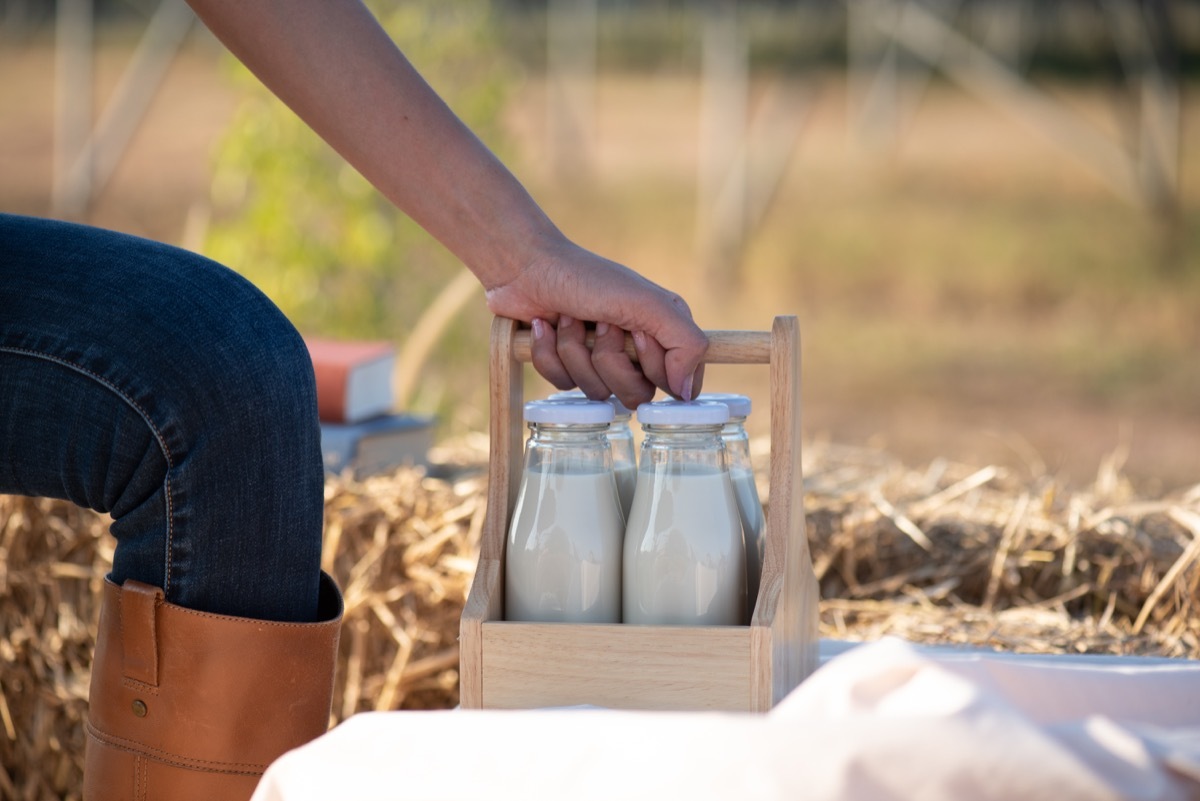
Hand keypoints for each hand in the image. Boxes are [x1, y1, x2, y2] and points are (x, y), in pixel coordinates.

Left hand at [483, 234, 706, 410]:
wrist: (526, 266)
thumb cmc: (587, 278)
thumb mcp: (645, 303)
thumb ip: (684, 342)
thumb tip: (687, 391)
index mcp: (664, 331)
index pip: (677, 384)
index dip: (655, 369)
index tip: (638, 336)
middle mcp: (636, 349)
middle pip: (635, 393)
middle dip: (609, 359)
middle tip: (600, 324)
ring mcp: (600, 360)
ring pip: (596, 392)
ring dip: (576, 351)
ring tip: (570, 319)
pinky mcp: (568, 366)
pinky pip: (564, 385)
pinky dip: (551, 354)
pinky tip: (546, 327)